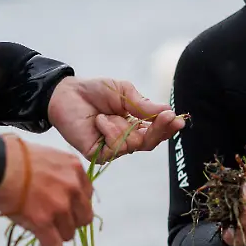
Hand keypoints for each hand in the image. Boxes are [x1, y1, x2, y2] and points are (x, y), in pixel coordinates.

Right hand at [0, 135, 92, 245]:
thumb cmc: (12, 156)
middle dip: (71, 222)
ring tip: (47, 236)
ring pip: (68, 233)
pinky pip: (54, 244)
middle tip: (58, 224)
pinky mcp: (43, 221)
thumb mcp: (46, 157)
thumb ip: (58, 174)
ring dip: (58, 235)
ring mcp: (60, 205)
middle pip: (83, 217)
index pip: (86, 196)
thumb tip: (53, 190)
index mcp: (74, 168)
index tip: (66, 210)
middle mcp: (73, 187)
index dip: (75, 205)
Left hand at [47, 76, 184, 161]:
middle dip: (159, 130)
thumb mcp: (124, 92)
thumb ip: (143, 105)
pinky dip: (110, 132)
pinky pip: (115, 149)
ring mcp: (113, 148)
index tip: (178, 118)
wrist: (66, 94)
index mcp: (135, 124)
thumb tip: (168, 110)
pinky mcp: (99, 154)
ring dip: (123, 127)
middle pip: (150, 142)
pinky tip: (100, 121)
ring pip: (134, 145)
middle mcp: (126, 138)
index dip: (168, 126)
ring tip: (106, 115)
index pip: (156, 131)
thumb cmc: (95, 91)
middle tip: (167, 118)